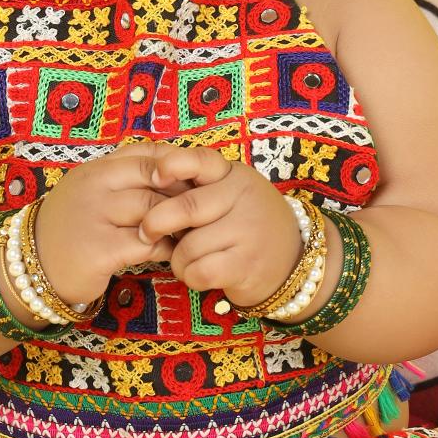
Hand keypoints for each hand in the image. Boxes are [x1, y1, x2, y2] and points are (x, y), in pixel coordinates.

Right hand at [30, 140, 196, 306]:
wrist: (31, 267)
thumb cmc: (70, 228)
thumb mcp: (91, 192)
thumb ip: (123, 177)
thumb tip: (176, 171)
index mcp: (94, 169)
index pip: (146, 153)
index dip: (175, 166)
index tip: (192, 182)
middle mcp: (93, 187)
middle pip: (153, 178)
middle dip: (181, 194)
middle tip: (199, 209)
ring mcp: (94, 217)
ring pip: (152, 210)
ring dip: (175, 223)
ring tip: (184, 232)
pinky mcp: (98, 250)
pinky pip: (146, 244)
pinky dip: (163, 248)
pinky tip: (167, 252)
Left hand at [136, 145, 305, 309]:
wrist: (291, 261)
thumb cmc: (243, 223)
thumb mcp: (227, 194)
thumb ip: (195, 186)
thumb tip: (146, 182)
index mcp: (233, 175)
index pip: (200, 160)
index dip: (172, 166)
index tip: (154, 176)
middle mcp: (243, 198)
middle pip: (186, 207)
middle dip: (156, 223)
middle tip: (146, 232)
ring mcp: (248, 232)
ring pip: (189, 246)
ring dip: (177, 259)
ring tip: (185, 259)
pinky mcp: (246, 265)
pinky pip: (199, 271)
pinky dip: (190, 277)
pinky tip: (198, 274)